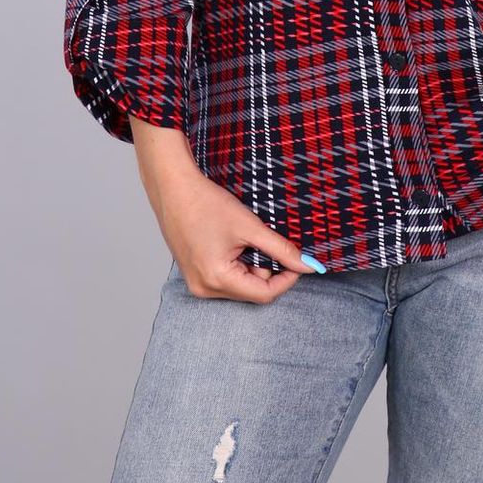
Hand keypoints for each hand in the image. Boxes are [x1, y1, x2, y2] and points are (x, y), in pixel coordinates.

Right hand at [129, 120, 321, 302]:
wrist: (174, 188)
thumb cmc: (206, 204)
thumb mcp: (250, 227)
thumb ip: (281, 249)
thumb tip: (309, 266)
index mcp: (217, 280)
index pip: (265, 294)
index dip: (287, 278)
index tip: (298, 260)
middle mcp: (204, 289)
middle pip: (252, 290)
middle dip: (265, 267)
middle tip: (262, 239)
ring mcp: (197, 284)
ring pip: (240, 284)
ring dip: (250, 265)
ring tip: (240, 237)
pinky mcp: (194, 275)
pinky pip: (226, 278)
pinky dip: (236, 263)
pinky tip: (229, 241)